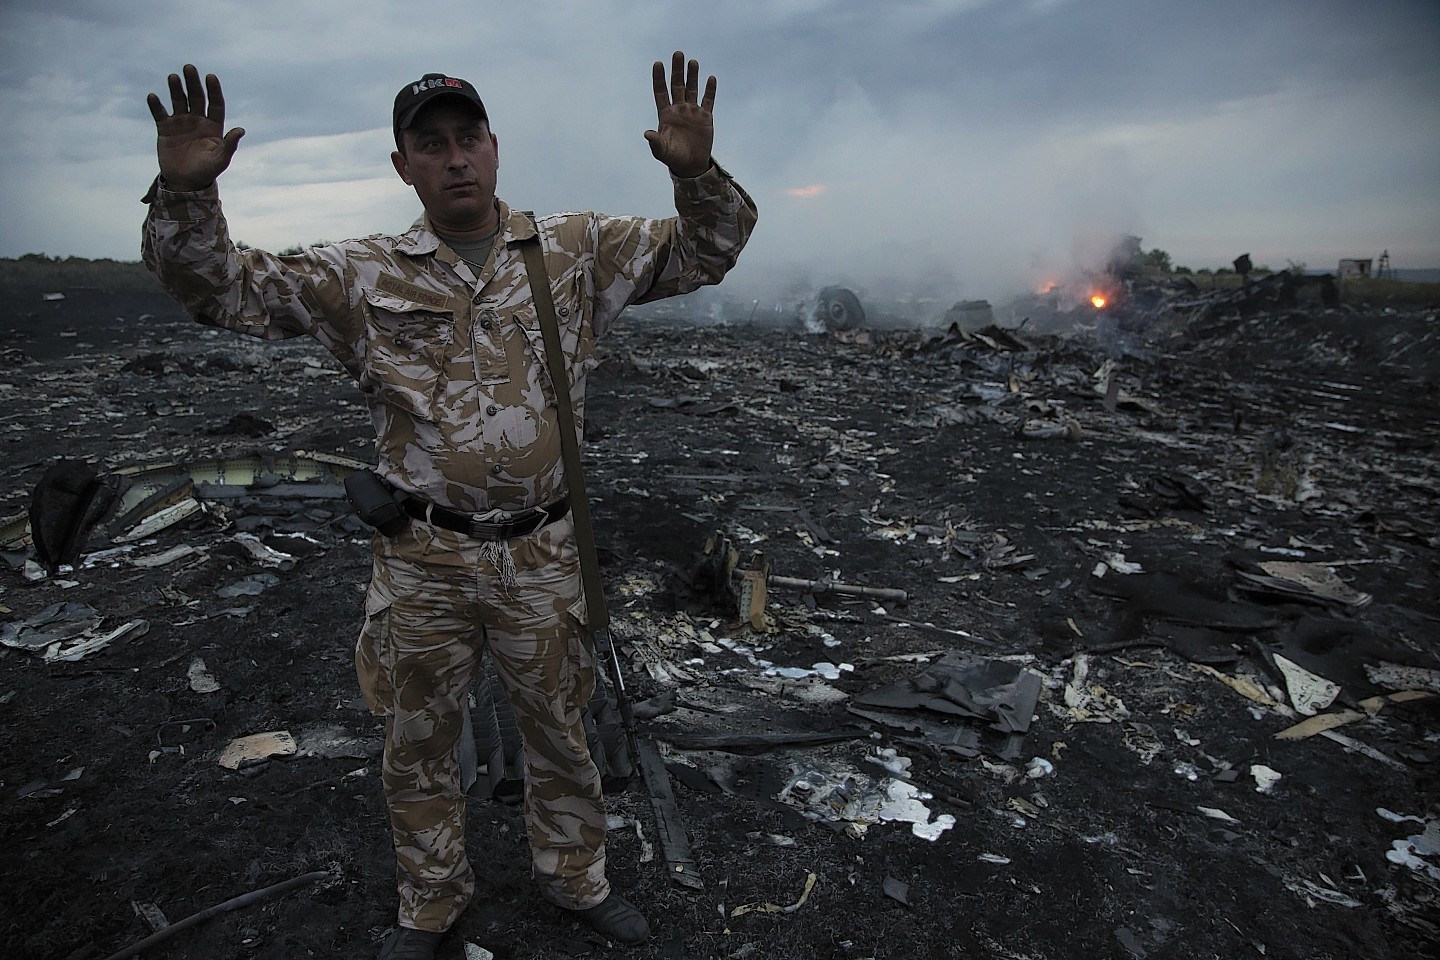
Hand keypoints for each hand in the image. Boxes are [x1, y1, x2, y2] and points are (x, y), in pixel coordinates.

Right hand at [146, 64, 244, 191]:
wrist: (185, 182)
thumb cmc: (206, 171)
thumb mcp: (220, 160)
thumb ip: (229, 145)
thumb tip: (241, 130)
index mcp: (213, 126)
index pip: (215, 104)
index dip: (213, 90)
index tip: (211, 77)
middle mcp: (197, 120)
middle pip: (196, 97)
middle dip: (193, 83)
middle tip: (189, 67)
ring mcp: (181, 123)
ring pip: (178, 101)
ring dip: (175, 89)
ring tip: (173, 77)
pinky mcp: (165, 129)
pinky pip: (159, 114)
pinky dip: (156, 105)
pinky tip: (153, 97)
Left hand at [644, 51, 714, 178]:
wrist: (690, 165)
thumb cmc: (673, 157)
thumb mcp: (662, 151)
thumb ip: (655, 142)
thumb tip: (647, 134)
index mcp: (665, 114)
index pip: (661, 91)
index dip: (659, 78)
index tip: (658, 63)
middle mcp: (678, 109)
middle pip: (677, 85)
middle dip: (677, 70)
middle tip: (678, 54)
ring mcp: (692, 112)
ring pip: (692, 89)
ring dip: (692, 76)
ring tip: (693, 62)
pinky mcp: (705, 117)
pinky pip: (708, 101)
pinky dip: (710, 90)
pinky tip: (711, 79)